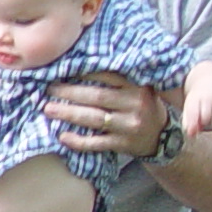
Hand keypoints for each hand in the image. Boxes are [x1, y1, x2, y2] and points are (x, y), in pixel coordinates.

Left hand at [42, 75, 162, 155]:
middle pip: (97, 97)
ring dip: (69, 114)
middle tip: (48, 89)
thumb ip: (119, 79)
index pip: (107, 76)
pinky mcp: (123, 145)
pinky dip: (79, 141)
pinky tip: (63, 137)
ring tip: (49, 109)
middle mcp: (135, 105)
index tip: (63, 69)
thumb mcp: (139, 88)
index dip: (83, 73)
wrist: (163, 136)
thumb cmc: (143, 106)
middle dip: (70, 93)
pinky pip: (97, 143)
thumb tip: (81, 66)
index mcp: (138, 87)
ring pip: (94, 119)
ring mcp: (129, 126)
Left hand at [180, 75, 211, 137]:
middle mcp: (208, 97)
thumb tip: (191, 135)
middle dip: (203, 123)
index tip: (191, 133)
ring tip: (210, 118)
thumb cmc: (198, 99)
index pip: (193, 112)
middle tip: (203, 119)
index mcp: (194, 98)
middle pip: (206, 118)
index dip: (192, 125)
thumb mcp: (190, 106)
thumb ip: (188, 121)